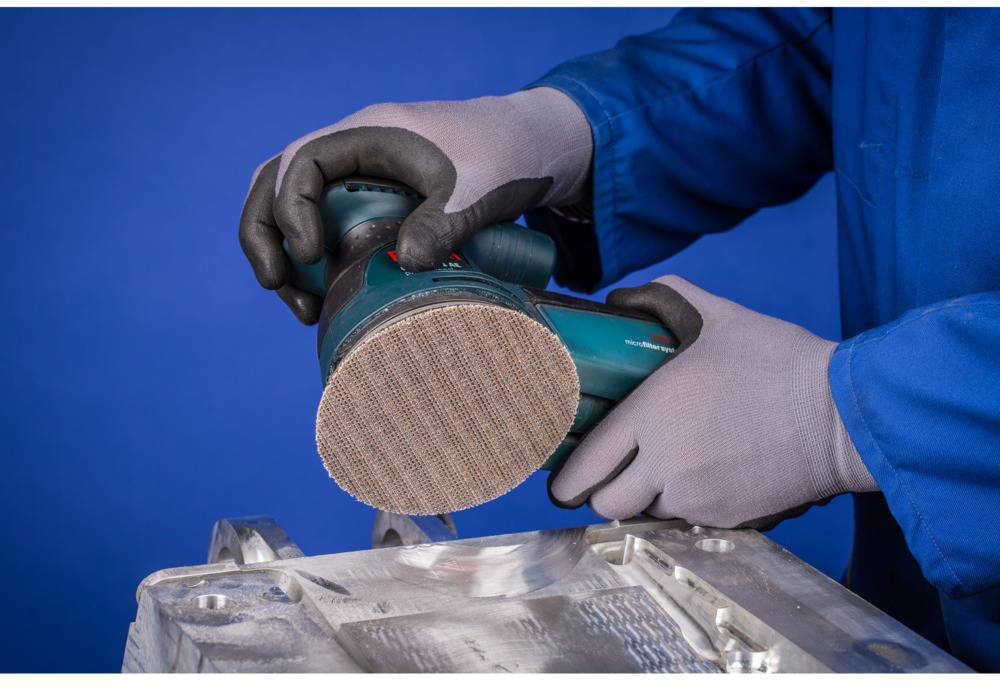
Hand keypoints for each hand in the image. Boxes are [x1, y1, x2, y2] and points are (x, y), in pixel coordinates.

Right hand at [239, 88, 591, 323]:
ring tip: (302, 308)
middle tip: (277, 286)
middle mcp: (353, 149)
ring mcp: (359, 173)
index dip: (292, 208)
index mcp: (370, 133)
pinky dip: (314, 259)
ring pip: (295, 205)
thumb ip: (442, 222)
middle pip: (277, 182)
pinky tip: (326, 298)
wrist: (528, 147)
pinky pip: (324, 223)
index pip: (302, 161)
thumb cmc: (502, 156)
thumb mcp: (477, 188)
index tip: (313, 255)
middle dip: (266, 234)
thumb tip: (403, 263)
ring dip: (284, 252)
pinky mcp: (371, 200)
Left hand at [549, 276, 877, 528]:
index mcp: (652, 414)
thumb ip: (664, 299)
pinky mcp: (727, 519)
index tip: (562, 479)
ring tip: (662, 468)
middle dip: (600, 492)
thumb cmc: (780, 363)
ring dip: (645, 497)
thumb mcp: (718, 318)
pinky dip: (684, 504)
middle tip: (609, 474)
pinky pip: (686, 520)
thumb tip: (623, 299)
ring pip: (646, 512)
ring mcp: (696, 497)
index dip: (567, 476)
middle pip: (606, 503)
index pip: (586, 464)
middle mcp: (665, 464)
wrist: (844, 415)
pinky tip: (702, 475)